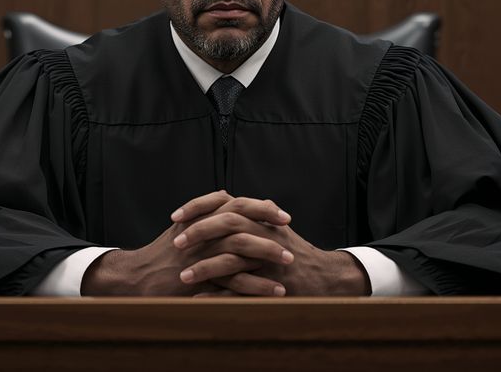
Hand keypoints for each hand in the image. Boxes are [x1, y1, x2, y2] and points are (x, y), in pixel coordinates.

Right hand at [81, 191, 291, 295]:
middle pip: (242, 221)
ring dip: (268, 256)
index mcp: (201, 217)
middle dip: (269, 227)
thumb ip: (208, 212)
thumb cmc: (164, 253)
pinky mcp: (201, 277)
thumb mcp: (185, 227)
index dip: (262, 207)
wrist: (138, 277)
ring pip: (241, 250)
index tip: (283, 215)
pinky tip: (274, 292)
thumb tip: (231, 200)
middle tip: (291, 234)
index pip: (237, 203)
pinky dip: (257, 286)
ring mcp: (201, 253)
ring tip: (289, 263)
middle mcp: (202, 230)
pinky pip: (234, 281)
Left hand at [173, 198, 369, 296]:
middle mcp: (265, 234)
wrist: (325, 277)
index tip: (175, 216)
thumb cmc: (292, 252)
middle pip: (228, 224)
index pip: (226, 203)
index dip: (198, 208)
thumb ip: (248, 214)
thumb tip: (221, 200)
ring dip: (205, 268)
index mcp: (261, 219)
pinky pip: (240, 291)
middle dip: (199, 233)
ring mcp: (268, 261)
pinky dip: (218, 297)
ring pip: (232, 259)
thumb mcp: (272, 227)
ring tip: (182, 277)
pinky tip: (197, 301)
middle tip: (176, 243)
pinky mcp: (271, 285)